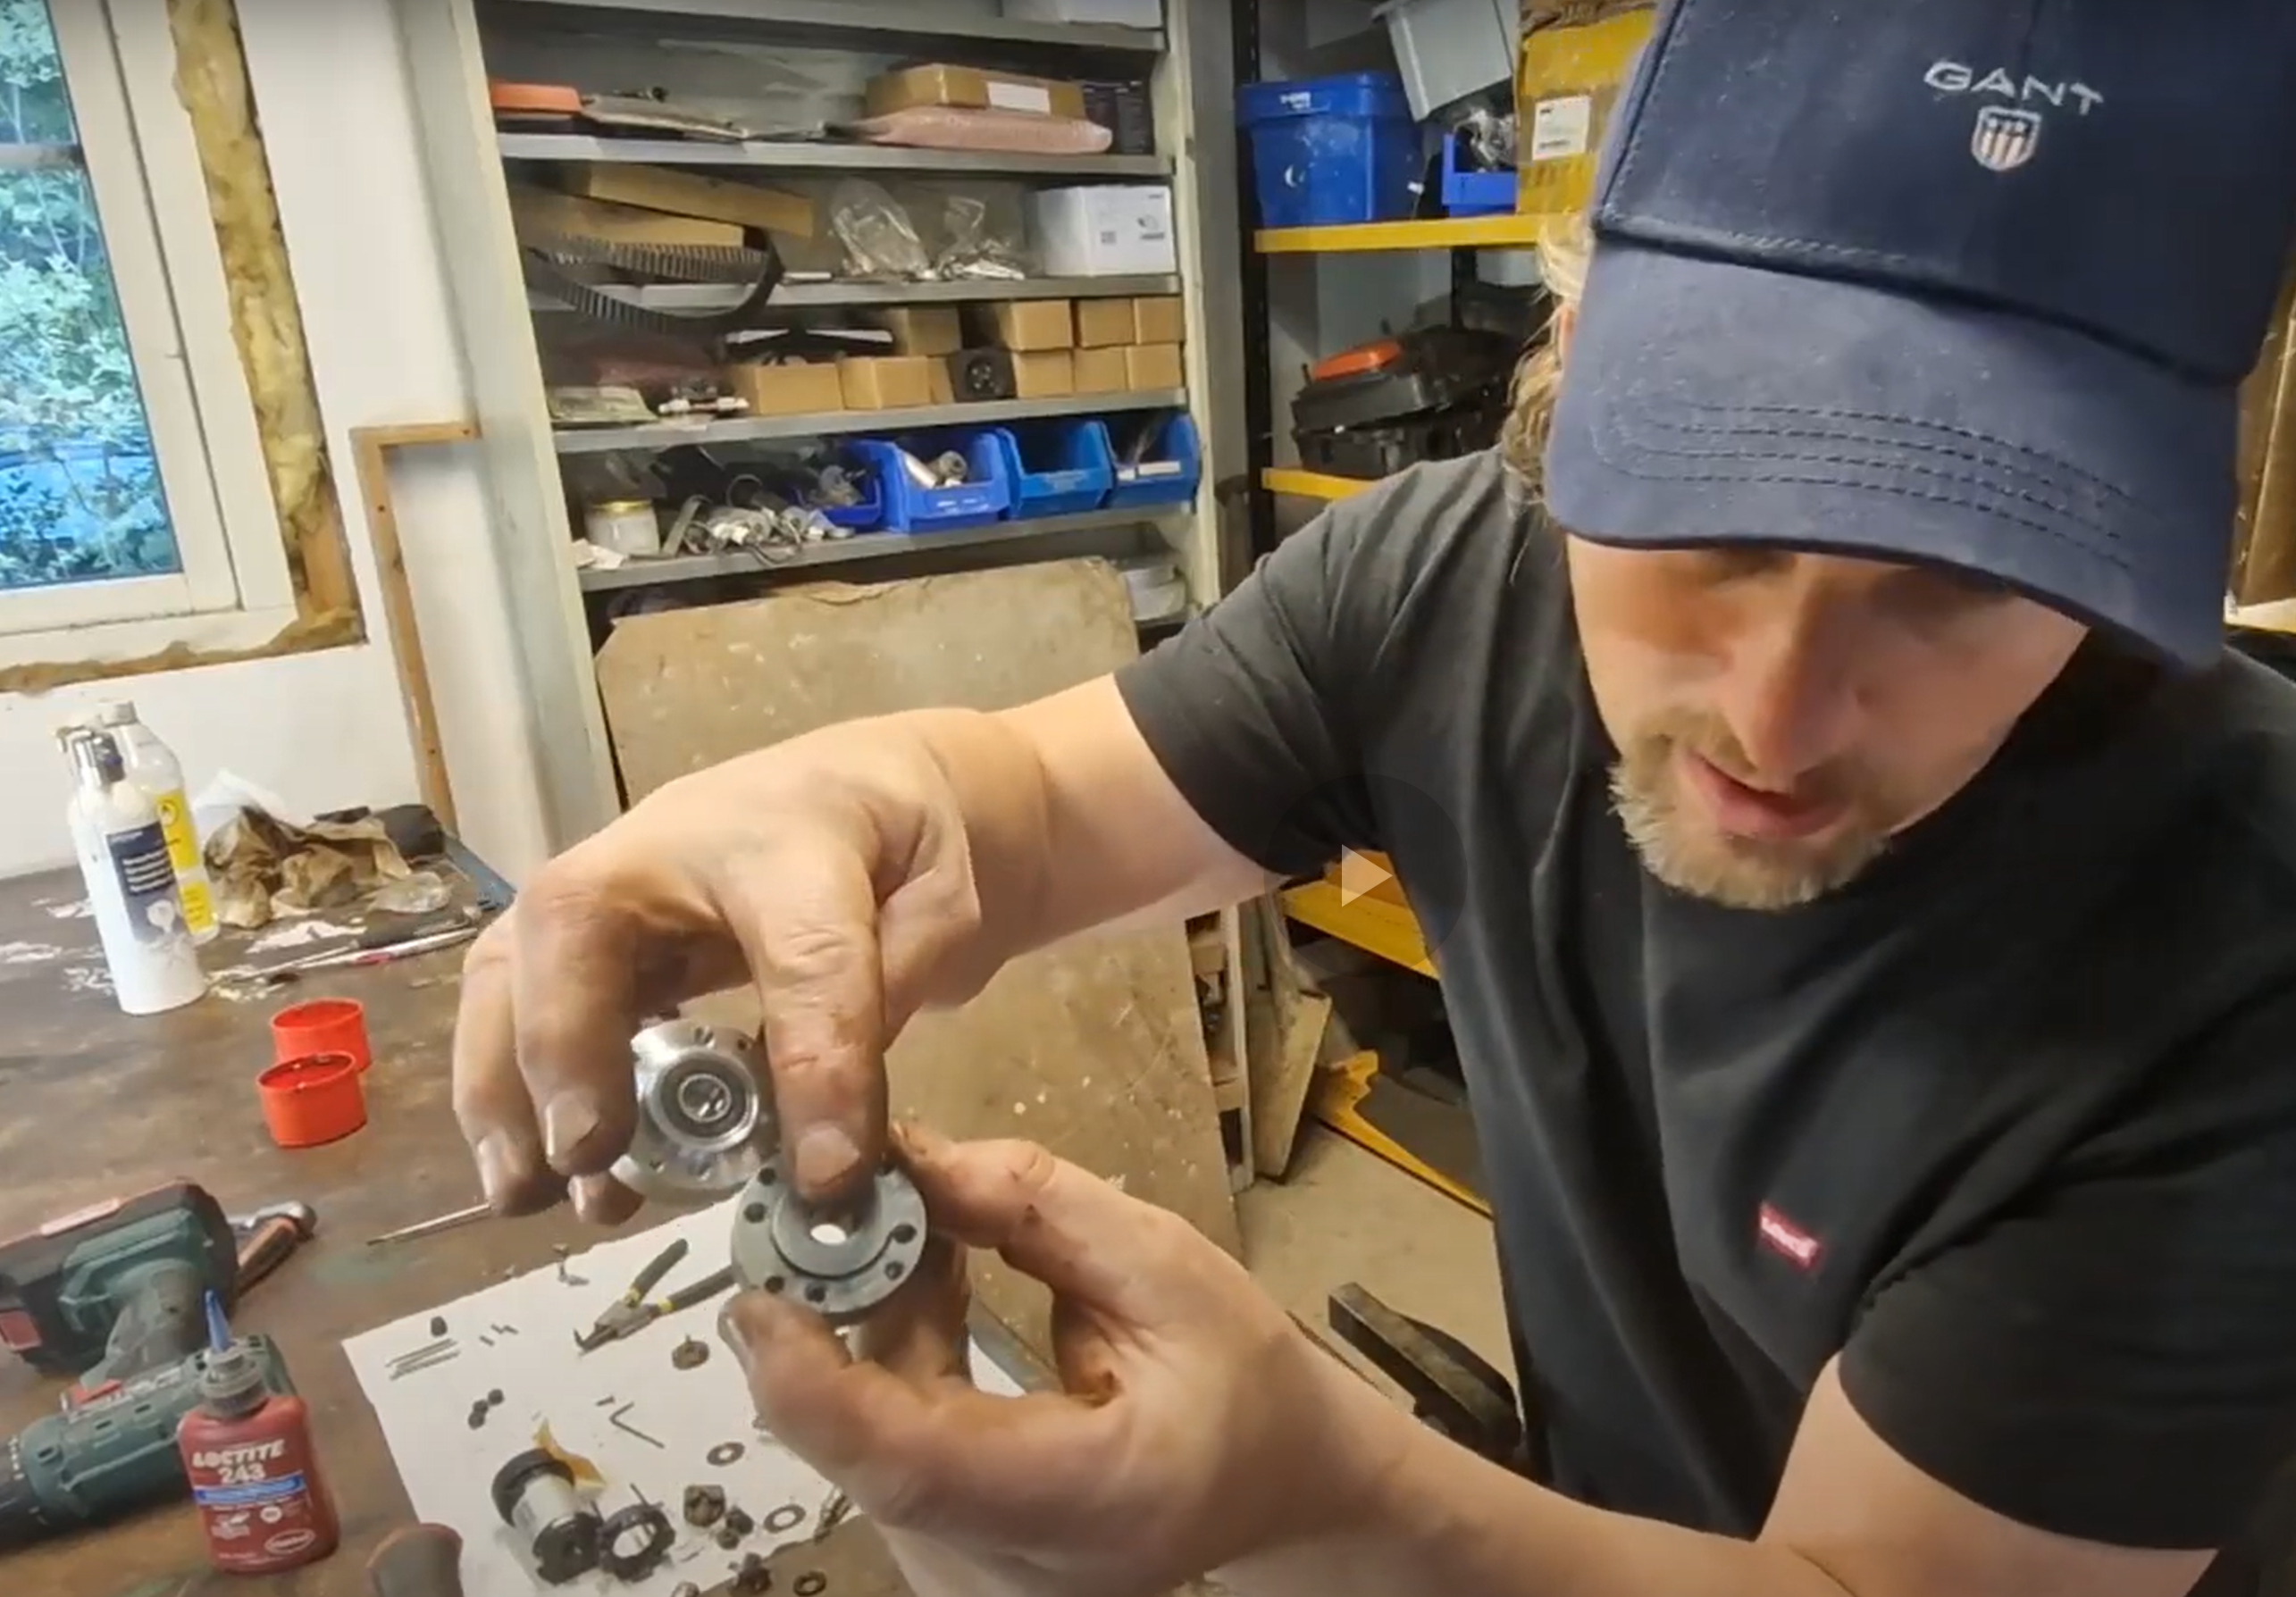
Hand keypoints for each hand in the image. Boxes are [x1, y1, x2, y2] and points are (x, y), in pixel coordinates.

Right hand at [451, 723, 1001, 1220]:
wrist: (858, 794)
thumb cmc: (895, 848)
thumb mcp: (941, 908)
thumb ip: (897, 996)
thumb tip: (829, 1145)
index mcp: (791, 835)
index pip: (804, 950)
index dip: (816, 1062)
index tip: (824, 1174)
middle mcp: (663, 848)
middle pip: (576, 927)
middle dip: (564, 1050)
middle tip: (584, 1161)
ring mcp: (601, 889)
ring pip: (510, 968)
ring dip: (503, 1086)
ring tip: (529, 1194)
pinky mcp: (569, 938)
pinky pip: (508, 1004)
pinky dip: (498, 1090)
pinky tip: (525, 1175)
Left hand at [721, 1126, 1405, 1596]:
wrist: (1283, 1485)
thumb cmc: (1246, 1382)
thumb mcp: (1171, 1267)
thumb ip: (1039, 1210)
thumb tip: (907, 1156)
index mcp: (1085, 1501)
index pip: (911, 1462)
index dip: (816, 1380)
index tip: (765, 1291)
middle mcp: (1006, 1570)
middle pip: (872, 1449)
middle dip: (837, 1318)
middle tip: (846, 1202)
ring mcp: (968, 1580)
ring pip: (866, 1450)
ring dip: (864, 1333)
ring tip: (916, 1234)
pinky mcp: (948, 1560)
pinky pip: (883, 1456)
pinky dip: (887, 1366)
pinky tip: (927, 1288)